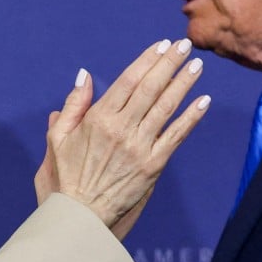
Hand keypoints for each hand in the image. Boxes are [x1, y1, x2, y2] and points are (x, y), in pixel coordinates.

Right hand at [39, 39, 209, 237]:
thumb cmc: (66, 177)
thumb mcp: (57, 138)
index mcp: (98, 119)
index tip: (160, 45)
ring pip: (166, 108)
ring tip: (196, 66)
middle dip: (169, 64)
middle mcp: (122, 130)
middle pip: (150, 89)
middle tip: (184, 44)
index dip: (146, 61)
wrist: (79, 217)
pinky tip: (203, 101)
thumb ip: (74, 105)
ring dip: (183, 84)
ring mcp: (139, 147)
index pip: (128, 81)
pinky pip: (176, 137)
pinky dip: (191, 118)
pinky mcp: (153, 166)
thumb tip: (85, 75)